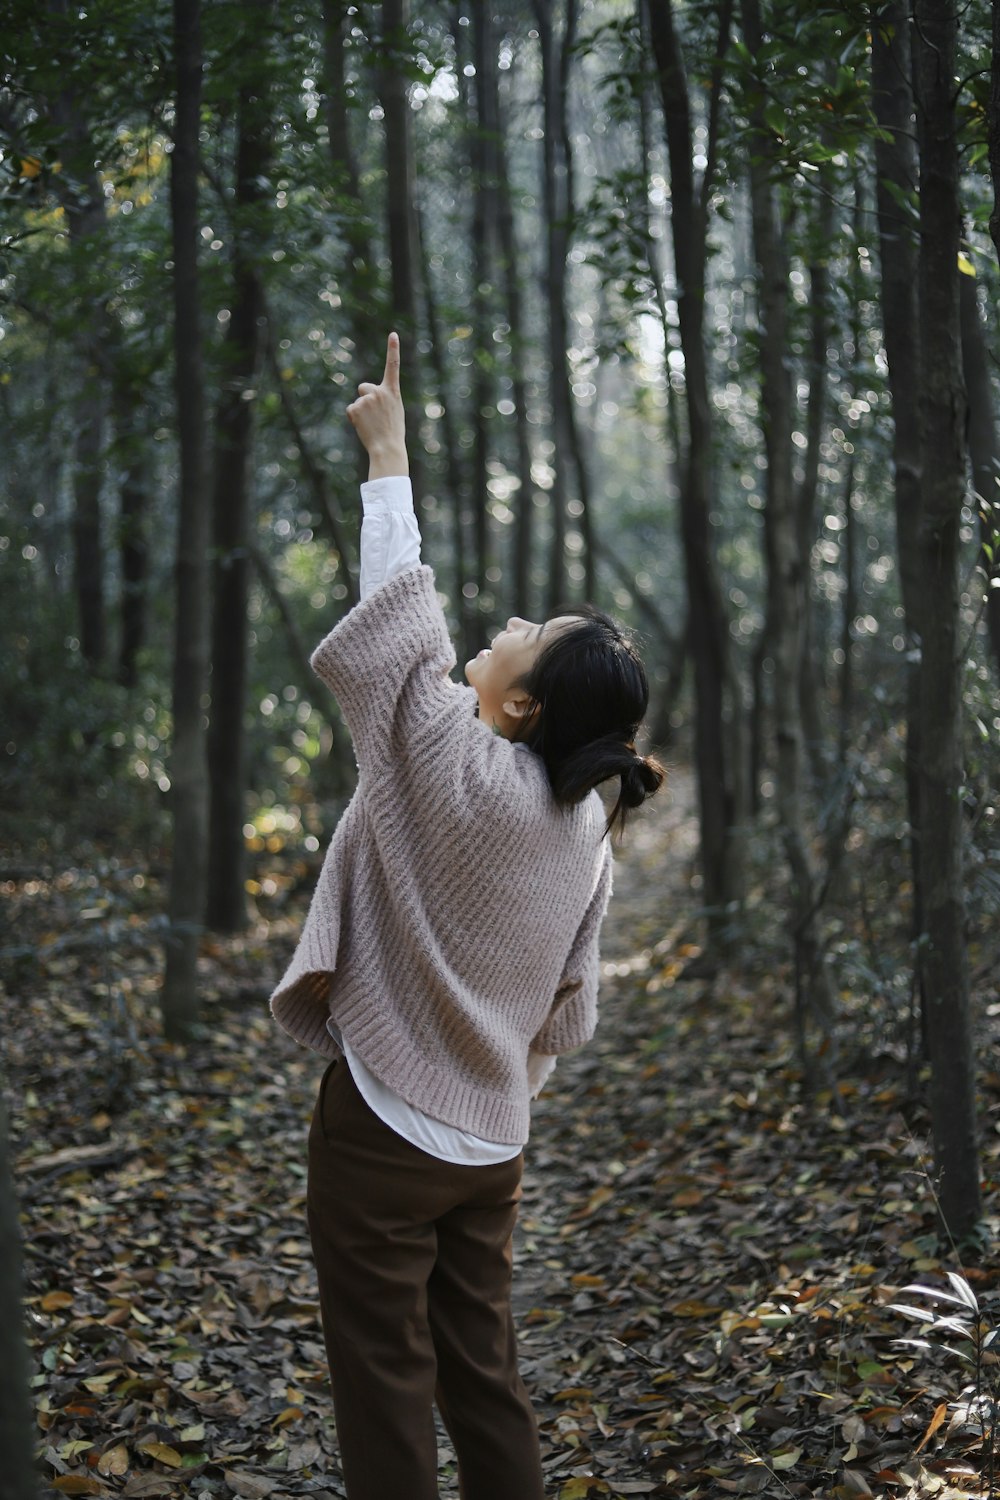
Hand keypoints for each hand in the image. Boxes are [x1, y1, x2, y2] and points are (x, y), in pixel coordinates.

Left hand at [346, 332, 408, 480]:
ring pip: (358, 401)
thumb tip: (369, 398)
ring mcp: (366, 399)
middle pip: (364, 387)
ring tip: (371, 425)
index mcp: (392, 392)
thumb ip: (385, 399)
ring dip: (361, 411)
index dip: (393, 349)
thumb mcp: (394, 411)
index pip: (393, 366)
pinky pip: (351, 410)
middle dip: (365, 398)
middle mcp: (379, 391)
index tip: (393, 334)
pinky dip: (354, 418)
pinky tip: (363, 427)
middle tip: (375, 416)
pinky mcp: (355, 408)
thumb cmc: (393, 433)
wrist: (387, 448)